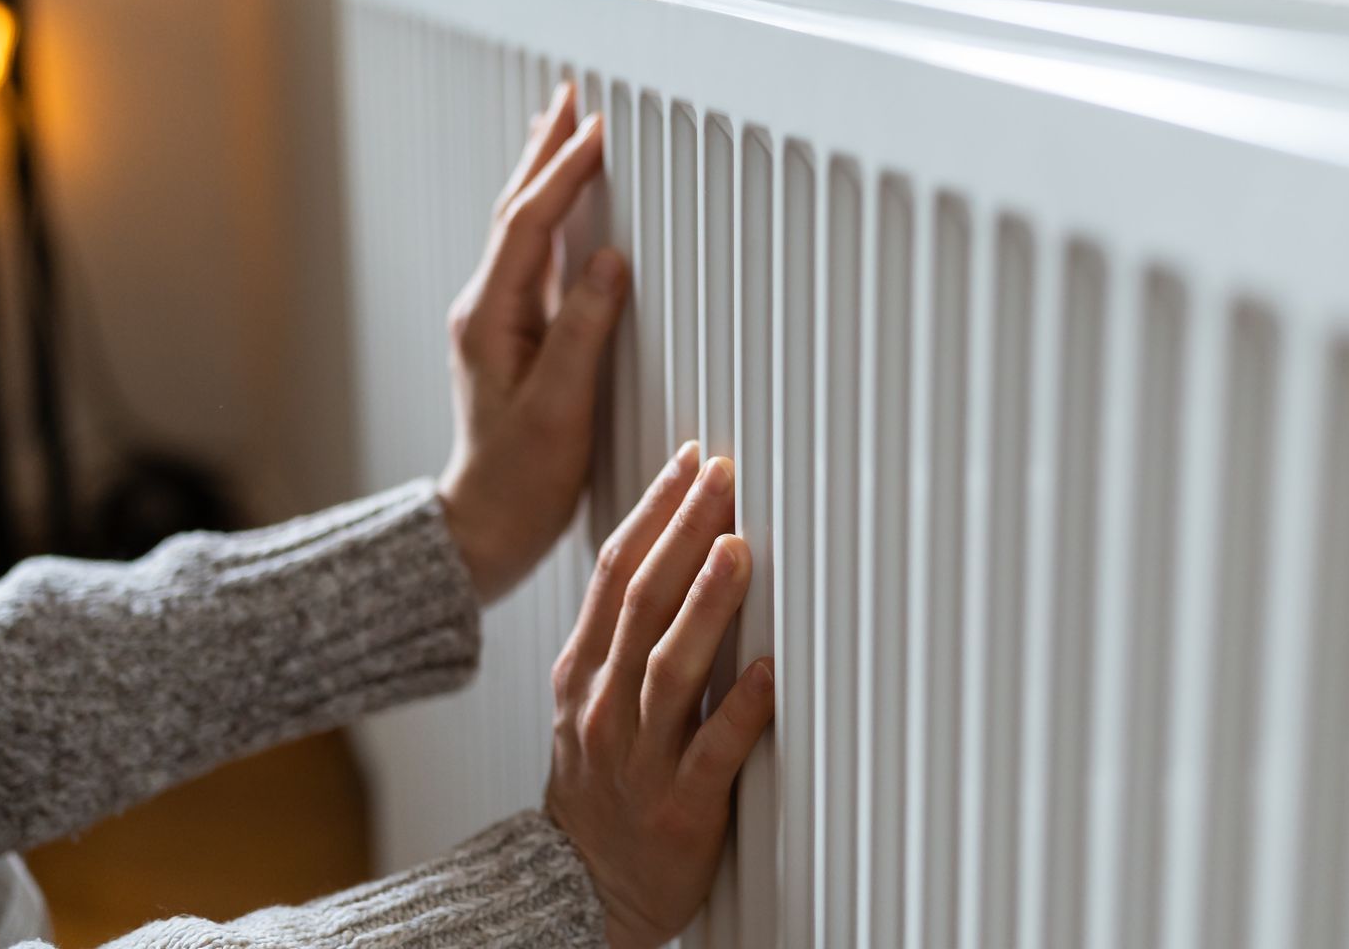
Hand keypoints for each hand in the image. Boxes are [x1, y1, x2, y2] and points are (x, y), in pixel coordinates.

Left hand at [438, 81, 626, 603]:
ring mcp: (498, 320)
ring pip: (522, 227)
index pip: (530, 222)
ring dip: (544, 174)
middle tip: (570, 95)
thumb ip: (583, 331)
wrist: (485, 526)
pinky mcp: (513, 336)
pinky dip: (550, 216)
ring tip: (563, 127)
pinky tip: (564, 209)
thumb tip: (610, 261)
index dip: (564, 171)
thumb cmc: (521, 479)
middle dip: (544, 150)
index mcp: (491, 317)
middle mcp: (487, 308)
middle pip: (516, 210)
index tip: (598, 127)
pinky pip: (533, 255)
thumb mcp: (559, 408)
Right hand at [544, 445, 776, 948]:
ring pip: (668, 669)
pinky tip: (771, 674)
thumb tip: (677, 547)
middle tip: (722, 474)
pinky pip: (712, 753)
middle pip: (641, 604)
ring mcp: (638, 758)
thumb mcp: (590, 699)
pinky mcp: (679, 809)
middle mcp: (604, 706)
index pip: (616, 573)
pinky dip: (741, 710)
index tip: (693, 459)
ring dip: (704, 606)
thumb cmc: (602, 785)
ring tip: (736, 550)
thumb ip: (625, 633)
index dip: (654, 511)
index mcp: (583, 671)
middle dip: (682, 532)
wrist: (578, 889)